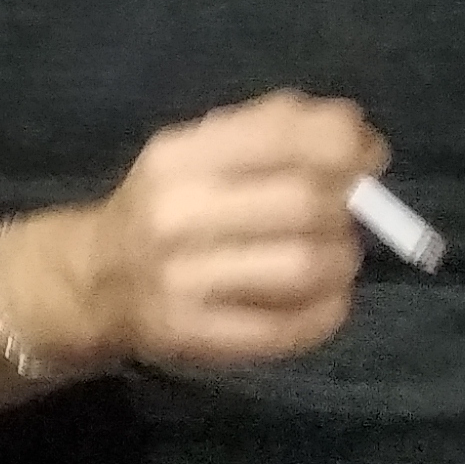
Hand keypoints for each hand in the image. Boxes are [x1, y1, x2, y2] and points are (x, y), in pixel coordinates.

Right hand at [70, 93, 384, 370]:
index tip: (368, 157)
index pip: (279, 138)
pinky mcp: (197, 335)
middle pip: (303, 203)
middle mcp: (173, 213)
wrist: (96, 279)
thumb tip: (355, 129)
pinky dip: (327, 310)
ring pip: (306, 266)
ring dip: (340, 260)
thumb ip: (272, 129)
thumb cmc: (169, 207)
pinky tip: (317, 298)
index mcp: (177, 157)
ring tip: (329, 256)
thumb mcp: (200, 152)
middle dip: (347, 208)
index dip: (343, 146)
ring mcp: (182, 278)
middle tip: (346, 214)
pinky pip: (294, 326)